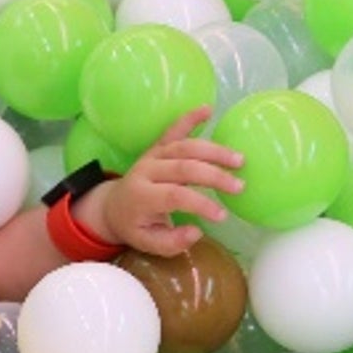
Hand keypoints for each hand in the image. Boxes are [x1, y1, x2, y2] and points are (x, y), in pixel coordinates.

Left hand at [94, 106, 244, 255]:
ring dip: (213, 151)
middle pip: (183, 167)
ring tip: (238, 160)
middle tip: (239, 186)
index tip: (222, 215)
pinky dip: (190, 118)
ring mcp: (151, 156)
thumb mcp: (148, 243)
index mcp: (141, 196)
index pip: (175, 195)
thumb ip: (171, 242)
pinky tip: (208, 109)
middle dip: (213, 176)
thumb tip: (196, 232)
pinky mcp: (156, 147)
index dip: (200, 203)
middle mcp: (146, 171)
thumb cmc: (135, 226)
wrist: (112, 206)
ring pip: (184, 147)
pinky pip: (173, 130)